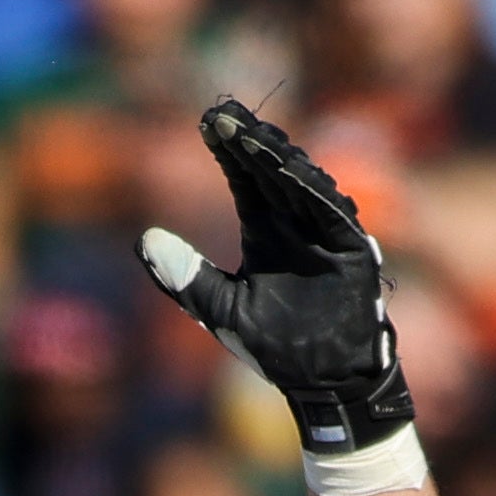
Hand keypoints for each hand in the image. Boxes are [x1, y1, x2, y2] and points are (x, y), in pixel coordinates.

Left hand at [136, 100, 412, 458]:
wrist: (324, 383)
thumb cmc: (277, 346)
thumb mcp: (220, 309)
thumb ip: (185, 277)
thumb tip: (145, 240)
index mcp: (266, 228)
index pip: (245, 177)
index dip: (227, 149)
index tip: (205, 120)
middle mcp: (295, 222)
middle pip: (271, 169)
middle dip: (249, 140)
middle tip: (223, 113)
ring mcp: (325, 231)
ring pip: (301, 182)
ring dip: (277, 158)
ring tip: (250, 136)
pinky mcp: (351, 248)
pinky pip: (331, 211)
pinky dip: (311, 190)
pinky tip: (288, 170)